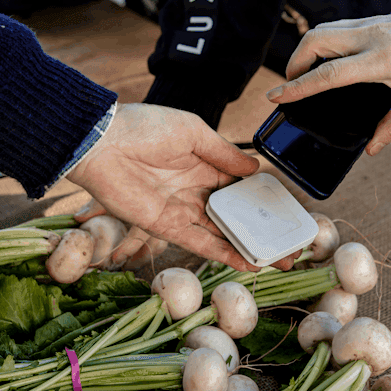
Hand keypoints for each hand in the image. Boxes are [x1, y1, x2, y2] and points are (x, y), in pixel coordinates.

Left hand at [67, 103, 299, 272]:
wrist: (100, 143)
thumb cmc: (143, 126)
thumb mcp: (192, 130)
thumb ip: (223, 153)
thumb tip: (255, 169)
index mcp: (203, 164)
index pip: (239, 187)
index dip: (261, 201)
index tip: (285, 213)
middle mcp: (195, 190)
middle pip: (235, 216)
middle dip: (261, 231)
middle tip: (289, 246)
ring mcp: (181, 209)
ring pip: (222, 233)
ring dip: (249, 248)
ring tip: (277, 261)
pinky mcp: (165, 226)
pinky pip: (199, 243)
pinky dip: (223, 254)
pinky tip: (248, 263)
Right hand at [265, 0, 390, 155]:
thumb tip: (371, 149)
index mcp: (380, 60)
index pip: (327, 74)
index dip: (298, 88)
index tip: (275, 98)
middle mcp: (371, 37)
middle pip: (315, 41)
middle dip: (295, 63)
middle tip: (289, 87)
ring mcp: (372, 24)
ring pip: (324, 30)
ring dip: (306, 50)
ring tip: (304, 74)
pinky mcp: (377, 20)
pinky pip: (338, 28)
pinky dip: (323, 43)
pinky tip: (329, 60)